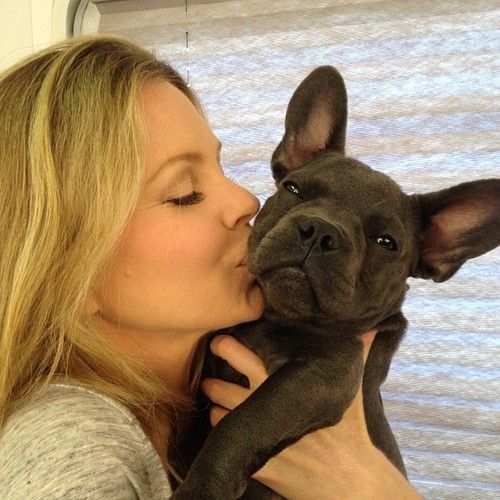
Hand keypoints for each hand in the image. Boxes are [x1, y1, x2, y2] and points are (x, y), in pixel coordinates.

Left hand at [201, 332, 421, 499]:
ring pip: (219, 412)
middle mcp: (268, 407)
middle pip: (223, 385)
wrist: (352, 482)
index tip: (221, 339)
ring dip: (215, 401)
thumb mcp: (353, 391)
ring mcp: (260, 435)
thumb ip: (360, 354)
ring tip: (214, 393)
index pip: (244, 357)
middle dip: (212, 376)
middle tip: (210, 368)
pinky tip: (224, 421)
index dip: (228, 346)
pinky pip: (226, 439)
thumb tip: (371, 327)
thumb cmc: (351, 434)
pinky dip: (221, 427)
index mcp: (286, 385)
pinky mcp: (256, 460)